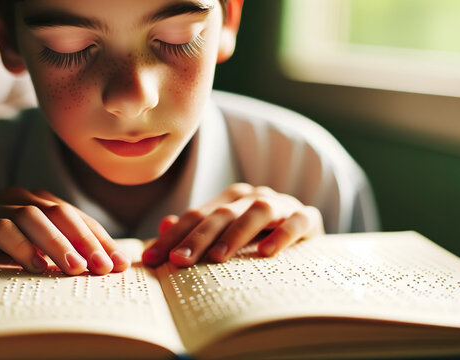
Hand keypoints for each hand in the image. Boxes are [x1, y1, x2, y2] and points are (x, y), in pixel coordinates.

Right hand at [0, 186, 129, 274]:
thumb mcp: (14, 240)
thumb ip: (43, 246)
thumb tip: (83, 267)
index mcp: (33, 200)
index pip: (75, 216)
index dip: (100, 238)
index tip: (121, 262)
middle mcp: (18, 197)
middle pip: (62, 214)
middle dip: (89, 241)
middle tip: (108, 268)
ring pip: (36, 219)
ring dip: (61, 245)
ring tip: (79, 270)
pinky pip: (2, 230)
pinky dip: (24, 248)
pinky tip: (38, 268)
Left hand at [142, 183, 323, 266]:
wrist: (307, 232)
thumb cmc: (260, 237)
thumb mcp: (227, 236)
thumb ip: (196, 231)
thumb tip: (164, 224)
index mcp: (230, 200)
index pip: (196, 216)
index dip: (172, 236)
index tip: (151, 259)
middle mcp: (253, 197)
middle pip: (221, 214)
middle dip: (197, 238)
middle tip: (178, 261)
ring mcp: (282, 204)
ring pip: (257, 212)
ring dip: (236, 234)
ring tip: (218, 258)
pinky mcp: (308, 217)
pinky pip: (297, 222)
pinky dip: (282, 235)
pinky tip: (266, 253)